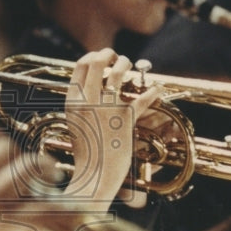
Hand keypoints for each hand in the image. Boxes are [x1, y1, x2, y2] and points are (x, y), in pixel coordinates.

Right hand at [0, 120, 62, 230]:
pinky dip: (60, 211)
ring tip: (48, 176)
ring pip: (28, 168)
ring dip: (42, 172)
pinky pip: (43, 209)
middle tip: (27, 168)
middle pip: (8, 147)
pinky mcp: (4, 225)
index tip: (1, 149)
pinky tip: (71, 211)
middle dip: (20, 157)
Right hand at [63, 48, 161, 209]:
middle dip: (109, 54)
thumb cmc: (86, 153)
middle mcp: (87, 101)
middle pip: (97, 62)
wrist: (93, 176)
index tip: (102, 57)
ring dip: (126, 64)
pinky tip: (158, 88)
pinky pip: (142, 98)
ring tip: (131, 65)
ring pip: (118, 73)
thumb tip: (91, 86)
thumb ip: (81, 104)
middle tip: (117, 56)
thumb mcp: (75, 124)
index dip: (93, 56)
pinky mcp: (124, 119)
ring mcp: (106, 108)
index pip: (81, 66)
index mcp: (72, 101)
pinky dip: (153, 91)